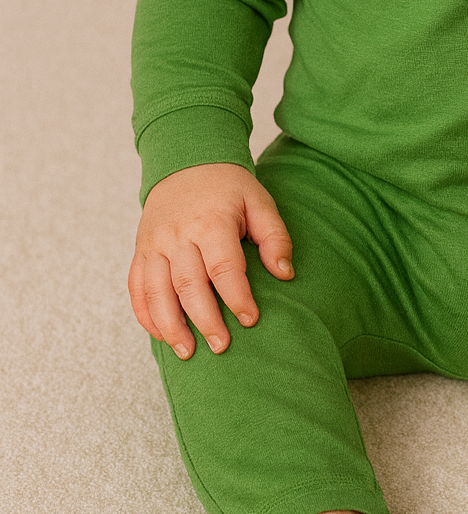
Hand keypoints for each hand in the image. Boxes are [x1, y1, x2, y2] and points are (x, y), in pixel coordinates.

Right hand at [128, 163, 293, 359]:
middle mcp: (177, 235)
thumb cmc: (228, 187)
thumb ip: (274, 237)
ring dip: (171, 325)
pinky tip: (160, 334)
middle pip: (188, 285)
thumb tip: (285, 273)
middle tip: (221, 346)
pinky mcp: (141, 250)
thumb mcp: (259, 202)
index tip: (250, 319)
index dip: (237, 297)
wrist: (186, 161)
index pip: (223, 267)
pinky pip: (136, 286)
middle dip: (205, 320)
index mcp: (210, 222)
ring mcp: (154, 243)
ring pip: (156, 291)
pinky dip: (145, 313)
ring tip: (187, 352)